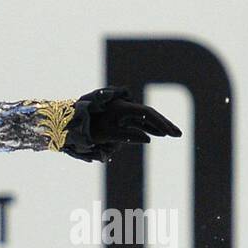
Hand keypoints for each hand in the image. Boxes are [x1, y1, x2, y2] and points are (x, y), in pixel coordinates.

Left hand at [62, 87, 181, 162]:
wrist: (70, 123)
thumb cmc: (86, 128)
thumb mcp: (107, 135)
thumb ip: (128, 136)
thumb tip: (148, 139)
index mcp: (122, 107)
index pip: (146, 114)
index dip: (160, 123)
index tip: (171, 132)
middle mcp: (124, 107)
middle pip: (149, 115)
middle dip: (163, 124)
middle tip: (178, 134)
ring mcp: (122, 112)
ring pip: (143, 119)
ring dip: (157, 127)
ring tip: (171, 134)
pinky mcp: (119, 119)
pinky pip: (136, 123)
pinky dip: (146, 128)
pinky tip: (156, 134)